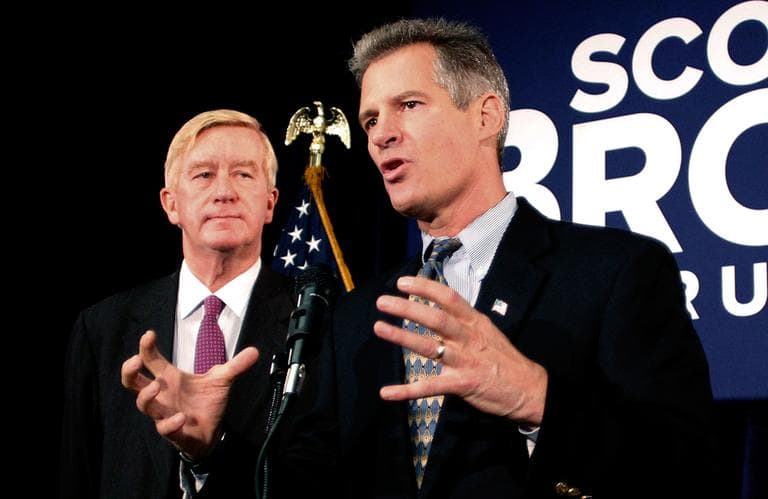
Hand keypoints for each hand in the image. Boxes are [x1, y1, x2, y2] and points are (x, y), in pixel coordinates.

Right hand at [120, 330, 258, 459]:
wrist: (213, 432)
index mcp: (171, 379)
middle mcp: (163, 395)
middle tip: (135, 361)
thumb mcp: (223, 380)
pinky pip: (164, 429)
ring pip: (143, 405)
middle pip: (133, 383)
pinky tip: (180, 417)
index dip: (146, 348)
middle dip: (129, 372)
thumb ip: (236, 365)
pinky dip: (170, 423)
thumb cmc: (207, 403)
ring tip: (156, 385)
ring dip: (146, 396)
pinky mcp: (173, 432)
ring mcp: (164, 414)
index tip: (149, 335)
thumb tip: (255, 351)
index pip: (151, 361)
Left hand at [374, 276, 546, 424]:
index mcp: (474, 322)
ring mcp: (465, 360)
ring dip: (401, 337)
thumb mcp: (488, 331)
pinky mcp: (462, 384)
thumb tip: (441, 308)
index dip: (424, 287)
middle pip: (435, 318)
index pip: (448, 297)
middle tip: (383, 301)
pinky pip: (429, 387)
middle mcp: (468, 337)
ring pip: (429, 346)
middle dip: (407, 308)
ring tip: (379, 327)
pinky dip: (406, 391)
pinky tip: (386, 392)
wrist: (530, 389)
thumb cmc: (505, 359)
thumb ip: (464, 321)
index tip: (402, 282)